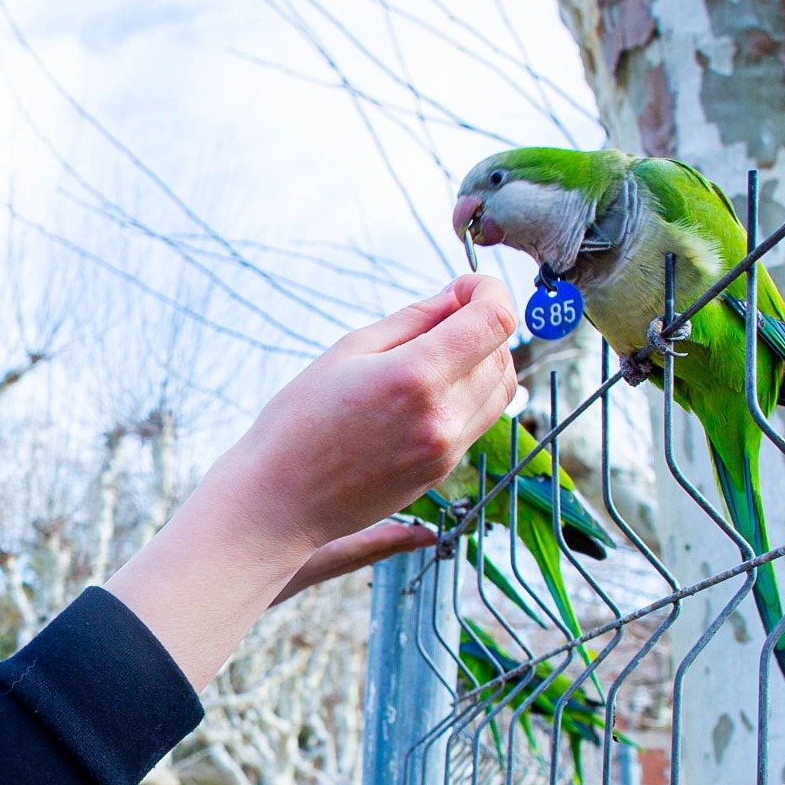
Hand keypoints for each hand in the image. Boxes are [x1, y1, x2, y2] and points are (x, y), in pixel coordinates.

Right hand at [111, 276, 518, 687]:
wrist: (281, 499)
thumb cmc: (300, 421)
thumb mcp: (350, 350)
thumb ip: (413, 320)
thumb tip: (457, 298)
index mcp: (416, 377)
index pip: (495, 321)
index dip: (491, 290)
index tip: (467, 285)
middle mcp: (443, 416)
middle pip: (503, 353)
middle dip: (487, 323)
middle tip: (449, 313)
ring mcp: (447, 450)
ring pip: (502, 390)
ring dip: (486, 359)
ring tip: (443, 350)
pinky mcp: (443, 470)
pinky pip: (480, 420)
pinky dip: (472, 392)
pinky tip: (432, 387)